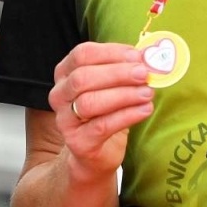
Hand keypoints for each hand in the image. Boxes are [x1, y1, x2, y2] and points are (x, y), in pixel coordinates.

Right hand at [48, 43, 154, 181]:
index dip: (110, 53)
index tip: (136, 56)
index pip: (82, 54)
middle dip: (117, 73)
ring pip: (90, 102)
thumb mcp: (110, 87)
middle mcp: (60, 95)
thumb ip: (123, 70)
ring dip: (123, 95)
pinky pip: (102, 126)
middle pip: (83, 77)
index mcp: (65, 73)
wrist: (95, 154)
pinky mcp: (78, 142)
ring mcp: (65, 120)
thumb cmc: (105, 114)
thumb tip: (147, 58)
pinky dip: (126, 116)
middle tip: (143, 74)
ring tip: (147, 93)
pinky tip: (144, 110)